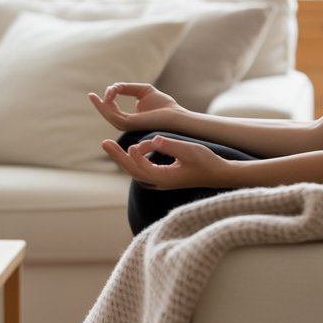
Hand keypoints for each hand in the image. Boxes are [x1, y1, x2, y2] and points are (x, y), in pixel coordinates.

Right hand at [88, 83, 182, 132]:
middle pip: (108, 114)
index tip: (109, 89)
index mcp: (131, 119)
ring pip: (109, 115)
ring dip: (101, 105)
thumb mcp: (144, 91)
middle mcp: (128, 124)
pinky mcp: (130, 124)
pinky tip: (106, 97)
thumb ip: (128, 88)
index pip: (114, 110)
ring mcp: (128, 125)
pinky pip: (114, 115)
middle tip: (90, 95)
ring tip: (93, 96)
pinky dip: (107, 105)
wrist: (177, 116)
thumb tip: (115, 87)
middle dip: (99, 105)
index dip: (109, 99)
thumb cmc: (164, 105)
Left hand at [101, 135, 227, 189]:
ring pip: (135, 171)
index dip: (135, 157)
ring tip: (109, 145)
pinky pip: (141, 169)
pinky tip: (130, 150)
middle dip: (118, 157)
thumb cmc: (206, 162)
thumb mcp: (189, 151)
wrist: (218, 174)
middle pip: (132, 171)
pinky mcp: (163, 177)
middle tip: (104, 143)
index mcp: (165, 178)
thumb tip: (152, 139)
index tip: (131, 145)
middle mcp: (159, 182)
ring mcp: (160, 181)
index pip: (142, 169)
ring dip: (122, 158)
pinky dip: (133, 160)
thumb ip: (169, 145)